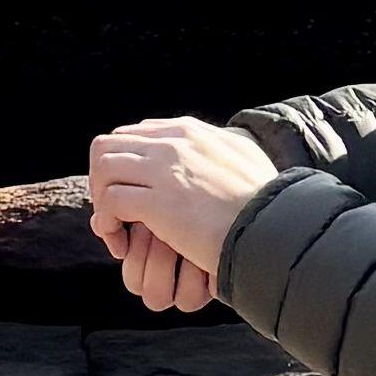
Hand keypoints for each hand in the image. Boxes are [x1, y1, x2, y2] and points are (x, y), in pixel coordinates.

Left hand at [87, 114, 275, 310]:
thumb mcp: (245, 160)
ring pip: (102, 167)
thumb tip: (213, 155)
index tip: (132, 196)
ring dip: (101, 199)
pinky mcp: (158, 202)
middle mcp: (173, 142)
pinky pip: (109, 202)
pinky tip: (122, 243)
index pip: (135, 134)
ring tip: (116, 229)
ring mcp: (164, 169)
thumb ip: (222, 151)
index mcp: (191, 131)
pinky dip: (108, 224)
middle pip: (109, 145)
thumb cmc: (265, 204)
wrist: (274, 228)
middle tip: (115, 213)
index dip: (125, 166)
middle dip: (103, 180)